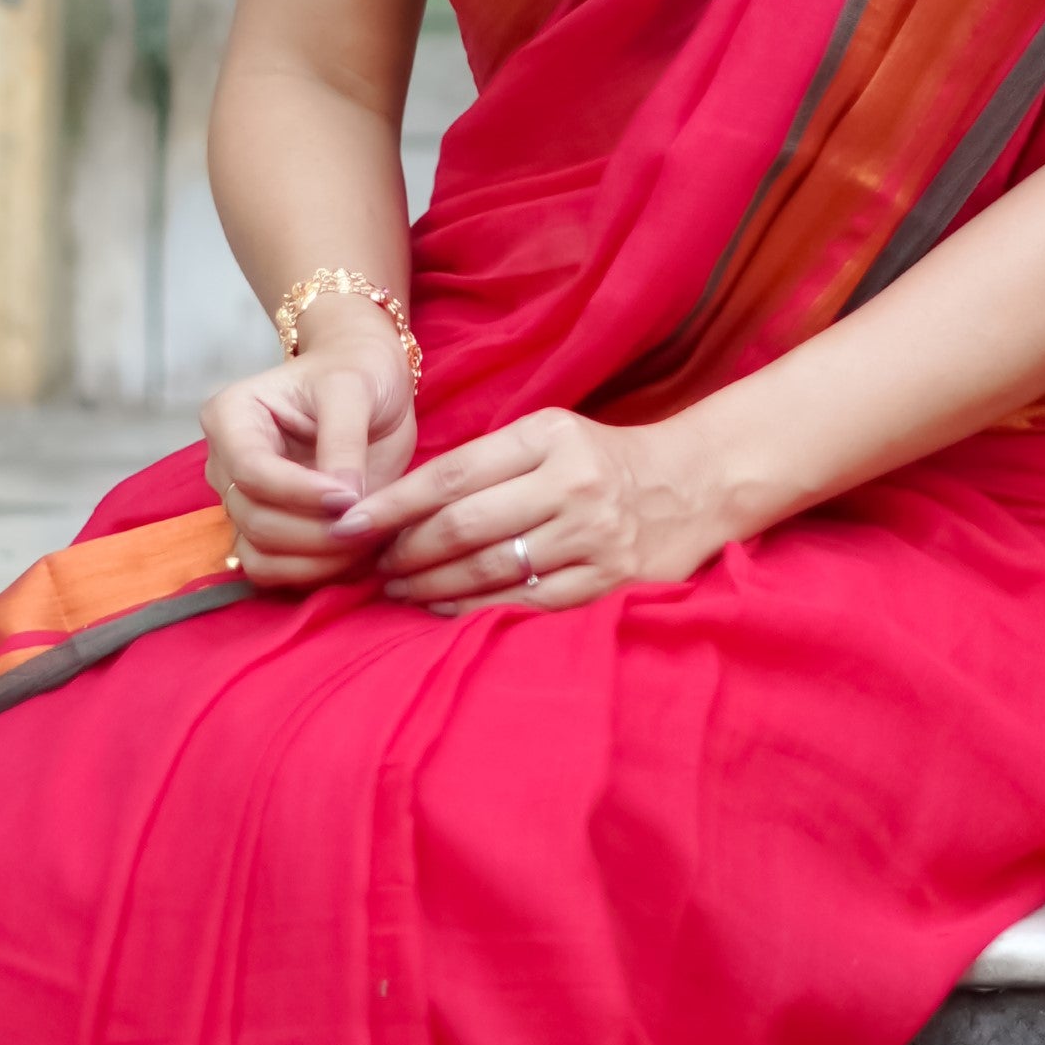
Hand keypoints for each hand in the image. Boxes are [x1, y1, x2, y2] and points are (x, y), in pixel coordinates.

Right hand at [201, 305, 418, 590]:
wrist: (369, 384)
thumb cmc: (358, 373)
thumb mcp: (354, 389)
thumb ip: (344, 442)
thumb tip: (343, 500)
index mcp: (232, 416)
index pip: (251, 471)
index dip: (300, 493)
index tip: (351, 496)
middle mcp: (226, 462)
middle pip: (254, 519)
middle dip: (315, 531)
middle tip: (370, 523)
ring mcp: (243, 500)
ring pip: (260, 554)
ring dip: (316, 559)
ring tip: (366, 538)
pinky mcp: (266, 530)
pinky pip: (273, 570)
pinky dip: (312, 572)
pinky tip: (353, 553)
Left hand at [344, 403, 726, 611]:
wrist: (694, 485)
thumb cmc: (601, 460)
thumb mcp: (550, 435)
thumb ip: (485, 462)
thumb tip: (400, 503)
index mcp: (549, 437)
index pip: (452, 475)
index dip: (393, 504)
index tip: (349, 522)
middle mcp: (571, 484)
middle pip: (464, 526)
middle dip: (405, 550)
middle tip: (372, 563)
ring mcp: (593, 536)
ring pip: (489, 569)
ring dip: (430, 583)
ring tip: (396, 587)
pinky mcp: (609, 581)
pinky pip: (526, 603)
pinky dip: (474, 608)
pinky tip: (441, 607)